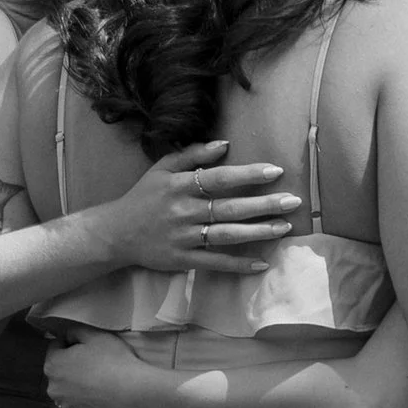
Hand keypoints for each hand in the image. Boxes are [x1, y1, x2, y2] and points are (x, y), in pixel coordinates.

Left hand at [42, 334, 169, 407]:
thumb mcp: (95, 335)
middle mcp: (54, 387)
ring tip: (100, 379)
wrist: (134, 394)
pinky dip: (86, 397)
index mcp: (53, 365)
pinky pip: (79, 402)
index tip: (88, 346)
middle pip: (60, 369)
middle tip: (95, 362)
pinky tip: (102, 393)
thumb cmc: (114, 361)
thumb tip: (68, 337)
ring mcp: (66, 405)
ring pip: (69, 388)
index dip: (72, 343)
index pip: (55, 347)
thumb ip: (75, 331)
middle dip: (72, 364)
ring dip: (78, 382)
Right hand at [93, 137, 300, 274]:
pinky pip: (214, 262)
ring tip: (285, 227)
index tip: (275, 171)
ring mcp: (184, 238)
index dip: (248, 174)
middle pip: (229, 207)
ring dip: (258, 232)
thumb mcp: (162, 168)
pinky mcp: (183, 260)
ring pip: (226, 235)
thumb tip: (224, 144)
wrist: (115, 233)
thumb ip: (191, 154)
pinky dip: (237, 264)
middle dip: (263, 204)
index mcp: (180, 186)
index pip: (219, 178)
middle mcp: (184, 211)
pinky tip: (261, 263)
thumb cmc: (143, 197)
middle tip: (292, 201)